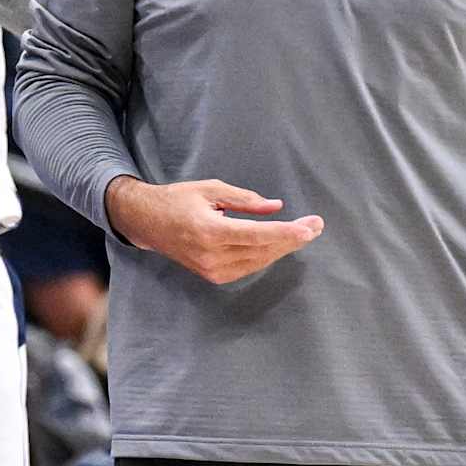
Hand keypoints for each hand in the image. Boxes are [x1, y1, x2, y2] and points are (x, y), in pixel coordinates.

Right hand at [105, 176, 322, 284]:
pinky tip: (280, 244)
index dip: (287, 232)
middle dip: (293, 238)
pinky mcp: (213, 276)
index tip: (310, 228)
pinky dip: (266, 255)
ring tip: (304, 232)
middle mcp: (212, 255)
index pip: (258, 235)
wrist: (148, 223)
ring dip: (283, 248)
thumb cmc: (178, 200)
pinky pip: (249, 267)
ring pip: (259, 261)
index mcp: (210, 230)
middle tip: (316, 225)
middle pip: (263, 250)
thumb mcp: (211, 189)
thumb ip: (245, 200)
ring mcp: (212, 270)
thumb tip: (276, 207)